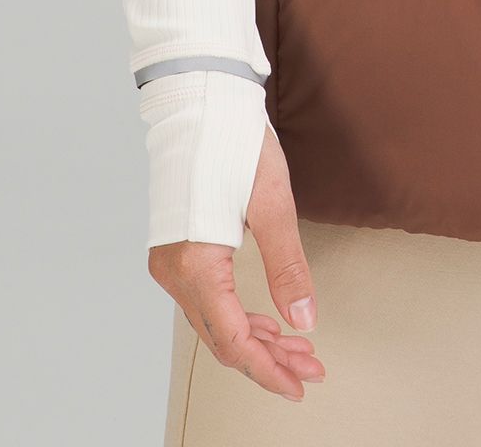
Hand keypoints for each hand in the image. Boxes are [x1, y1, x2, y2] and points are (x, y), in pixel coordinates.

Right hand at [148, 123, 325, 400]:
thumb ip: (288, 267)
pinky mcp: (177, 249)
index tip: (300, 384)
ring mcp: (170, 261)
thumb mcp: (273, 204)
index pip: (232, 341)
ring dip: (255, 339)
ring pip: (214, 322)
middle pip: (222, 338)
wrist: (200, 97)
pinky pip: (207, 300)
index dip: (268, 370)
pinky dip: (238, 315)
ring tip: (296, 347)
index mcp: (196, 264)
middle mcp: (173, 271)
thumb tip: (304, 320)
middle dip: (267, 359)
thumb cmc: (233, 140)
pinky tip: (266, 320)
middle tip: (310, 367)